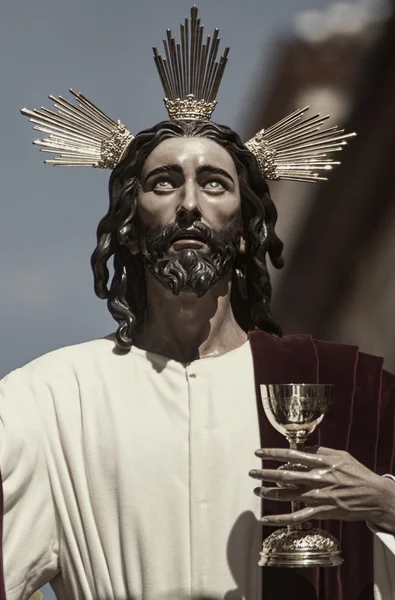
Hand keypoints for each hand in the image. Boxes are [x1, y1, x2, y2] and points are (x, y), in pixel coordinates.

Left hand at [249, 446, 394, 532]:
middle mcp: (317, 478)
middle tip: (252, 472)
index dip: (273, 453)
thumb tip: (302, 446)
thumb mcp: (340, 455)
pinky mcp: (322, 512)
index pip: (291, 455)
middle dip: (265, 473)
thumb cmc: (357, 473)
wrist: (374, 496)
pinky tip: (266, 519)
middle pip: (285, 475)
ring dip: (270, 493)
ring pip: (288, 495)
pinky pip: (297, 517)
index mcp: (321, 462)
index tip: (259, 452)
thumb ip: (319, 450)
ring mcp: (319, 497)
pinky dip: (280, 519)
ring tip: (257, 491)